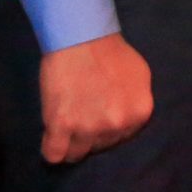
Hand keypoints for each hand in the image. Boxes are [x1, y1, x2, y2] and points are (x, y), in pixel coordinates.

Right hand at [38, 33, 151, 163]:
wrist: (81, 37)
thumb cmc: (110, 52)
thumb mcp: (139, 76)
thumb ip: (135, 102)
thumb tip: (127, 120)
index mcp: (140, 113)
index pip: (121, 140)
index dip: (106, 129)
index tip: (97, 115)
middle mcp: (118, 124)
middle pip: (99, 147)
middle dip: (90, 134)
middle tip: (81, 114)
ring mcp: (89, 128)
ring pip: (76, 154)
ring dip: (69, 142)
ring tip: (65, 123)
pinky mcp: (61, 126)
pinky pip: (53, 155)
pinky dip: (50, 148)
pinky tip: (52, 135)